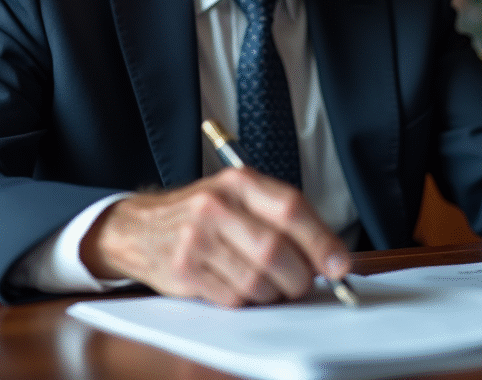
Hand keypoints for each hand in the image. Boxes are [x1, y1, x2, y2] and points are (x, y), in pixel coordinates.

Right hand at [80, 167, 350, 307]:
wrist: (141, 227)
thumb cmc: (204, 214)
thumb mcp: (241, 198)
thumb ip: (284, 220)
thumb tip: (331, 258)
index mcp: (239, 182)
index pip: (292, 209)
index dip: (321, 241)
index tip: (340, 265)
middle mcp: (216, 205)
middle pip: (276, 251)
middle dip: (298, 277)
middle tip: (301, 283)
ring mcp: (197, 238)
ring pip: (257, 280)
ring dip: (272, 293)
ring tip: (267, 284)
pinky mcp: (184, 269)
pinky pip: (233, 298)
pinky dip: (246, 300)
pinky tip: (239, 287)